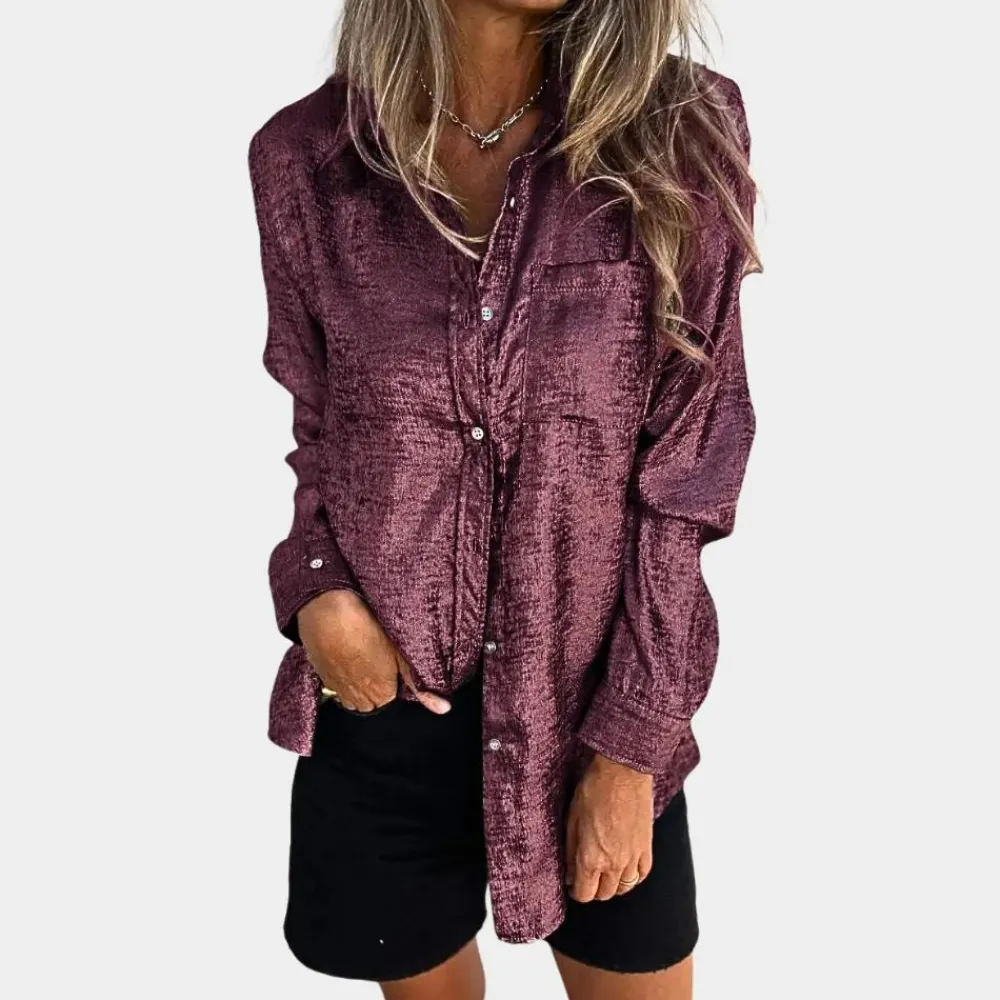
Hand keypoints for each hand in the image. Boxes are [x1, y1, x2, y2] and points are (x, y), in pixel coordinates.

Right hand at [297, 589, 450, 713]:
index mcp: (381, 694)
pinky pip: (335, 684)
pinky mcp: (321, 677)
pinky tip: (345, 653)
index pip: (392, 697)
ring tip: (361, 656)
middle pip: (372, 700)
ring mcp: (338, 689)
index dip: (393, 677)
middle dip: (376, 683)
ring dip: (358, 682)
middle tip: (377, 656)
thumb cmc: (366, 627)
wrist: (328, 611)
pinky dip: (341, 674)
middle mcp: (358, 698)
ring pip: (352, 695)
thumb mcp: (400, 653)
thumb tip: (443, 709)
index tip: (392, 660)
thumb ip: (419, 685)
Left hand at [565, 752, 653, 901]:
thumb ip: (570, 852)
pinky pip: (642, 874)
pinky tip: (625, 868)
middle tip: (586, 876)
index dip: (577, 891)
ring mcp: (634, 857)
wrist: (623, 772)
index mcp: (592, 858)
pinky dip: (632, 875)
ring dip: (613, 884)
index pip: (585, 894)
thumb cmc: (594, 790)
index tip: (573, 883)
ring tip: (604, 872)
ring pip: (625, 887)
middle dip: (593, 889)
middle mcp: (615, 864)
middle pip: (605, 894)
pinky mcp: (647, 847)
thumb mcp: (572, 820)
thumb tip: (569, 875)